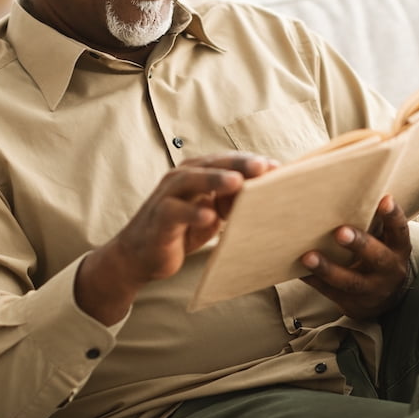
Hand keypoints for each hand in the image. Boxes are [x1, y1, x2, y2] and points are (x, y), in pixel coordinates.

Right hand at [75, 152, 274, 324]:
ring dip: (215, 180)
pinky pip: (175, 212)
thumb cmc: (179, 231)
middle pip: (212, 165)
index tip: (279, 168)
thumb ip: (231, 201)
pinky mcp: (159, 218)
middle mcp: (181, 178)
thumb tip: (266, 195)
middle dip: (238, 165)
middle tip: (263, 167)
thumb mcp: (211, 214)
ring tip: (237, 182)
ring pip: (191, 181)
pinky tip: (210, 217)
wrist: (140, 255)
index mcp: (197, 173)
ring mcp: (168, 196)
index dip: (251, 163)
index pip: (227, 162)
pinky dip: (193, 213)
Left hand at [299, 194, 412, 320]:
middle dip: (359, 244)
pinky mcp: (352, 303)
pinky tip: (297, 270)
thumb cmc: (375, 254)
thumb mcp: (382, 239)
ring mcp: (372, 289)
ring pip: (350, 281)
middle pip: (377, 257)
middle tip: (340, 231)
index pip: (399, 230)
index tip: (384, 199)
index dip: (393, 215)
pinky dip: (313, 281)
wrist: (382, 298)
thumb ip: (368, 219)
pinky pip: (330, 293)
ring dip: (328, 269)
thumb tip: (335, 187)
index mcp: (397, 248)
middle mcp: (389, 269)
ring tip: (308, 256)